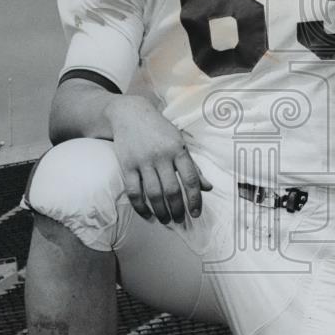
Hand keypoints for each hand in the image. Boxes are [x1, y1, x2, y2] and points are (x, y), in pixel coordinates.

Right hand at [104, 95, 212, 223]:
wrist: (130, 113)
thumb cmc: (159, 130)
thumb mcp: (179, 142)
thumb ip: (193, 166)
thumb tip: (208, 187)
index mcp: (178, 149)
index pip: (191, 179)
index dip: (195, 199)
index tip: (196, 213)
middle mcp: (161, 155)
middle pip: (172, 190)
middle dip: (177, 210)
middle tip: (180, 220)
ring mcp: (143, 161)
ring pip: (154, 194)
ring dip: (160, 211)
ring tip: (165, 220)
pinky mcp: (127, 165)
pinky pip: (134, 191)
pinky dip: (140, 207)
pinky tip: (147, 214)